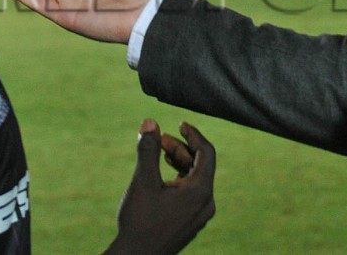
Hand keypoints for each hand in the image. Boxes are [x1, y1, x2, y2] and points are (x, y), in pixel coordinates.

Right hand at [105, 119, 216, 254]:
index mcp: (201, 191)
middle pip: (200, 165)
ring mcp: (199, 216)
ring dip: (178, 163)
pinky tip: (160, 178)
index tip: (179, 123)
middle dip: (180, 148)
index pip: (206, 153)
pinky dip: (178, 180)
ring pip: (195, 180)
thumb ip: (149, 150)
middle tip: (159, 139)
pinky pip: (190, 194)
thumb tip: (150, 122)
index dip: (193, 134)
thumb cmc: (140, 221)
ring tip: (158, 154)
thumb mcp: (143, 180)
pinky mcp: (190, 224)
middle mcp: (206, 204)